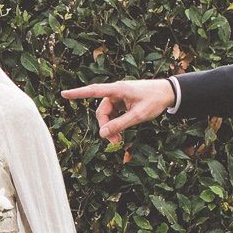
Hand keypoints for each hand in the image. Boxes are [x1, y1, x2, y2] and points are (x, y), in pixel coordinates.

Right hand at [59, 76, 177, 142]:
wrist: (168, 93)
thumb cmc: (155, 100)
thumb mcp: (138, 116)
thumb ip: (120, 125)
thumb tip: (102, 134)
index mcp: (118, 89)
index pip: (94, 91)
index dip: (78, 94)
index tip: (64, 94)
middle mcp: (116, 91)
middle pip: (102, 111)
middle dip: (105, 127)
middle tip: (114, 142)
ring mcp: (119, 96)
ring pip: (107, 114)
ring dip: (111, 127)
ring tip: (119, 141)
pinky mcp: (122, 101)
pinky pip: (114, 114)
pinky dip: (116, 124)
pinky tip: (121, 133)